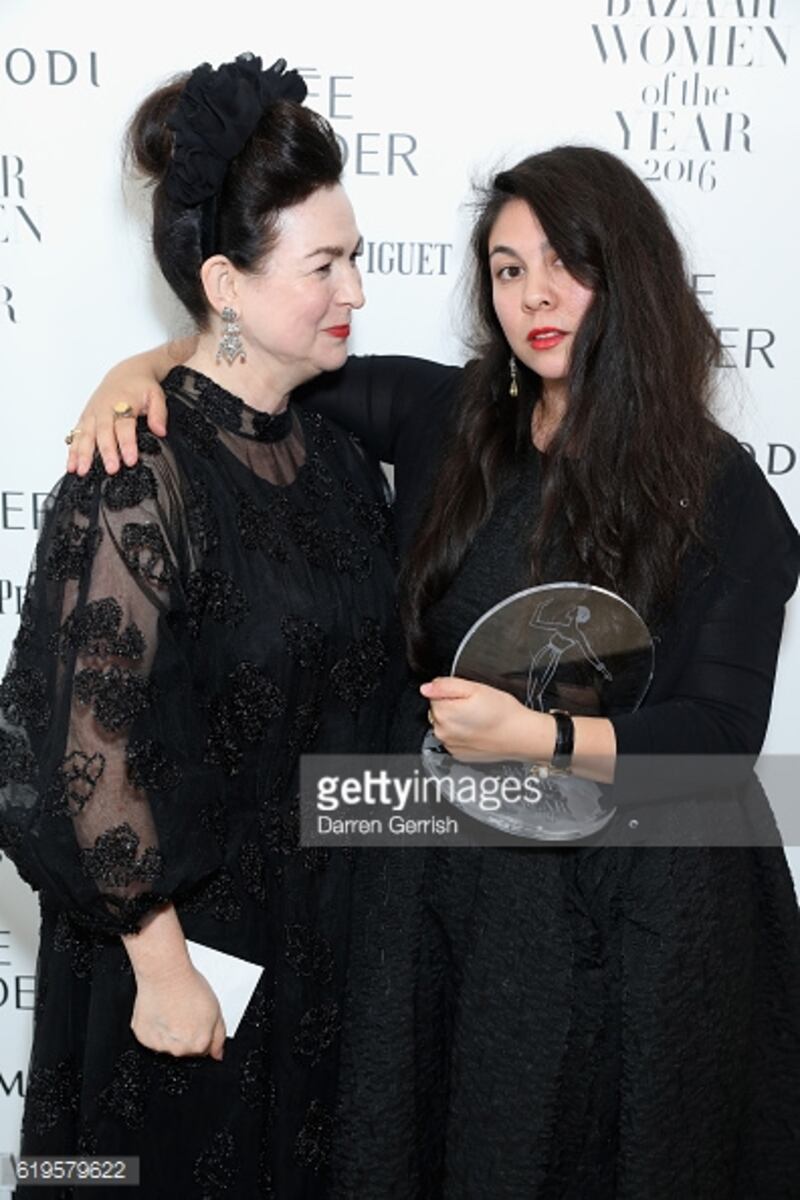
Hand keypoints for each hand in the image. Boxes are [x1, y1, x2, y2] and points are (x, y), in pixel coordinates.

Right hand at [66, 360, 169, 476]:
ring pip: (85, 435)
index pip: (125, 426)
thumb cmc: (140, 386)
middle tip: (111, 469)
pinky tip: (72, 466)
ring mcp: (92, 414)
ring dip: (83, 454)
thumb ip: (158, 413)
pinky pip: (76, 435)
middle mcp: (104, 409)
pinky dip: (73, 451)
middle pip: (104, 433)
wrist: (126, 373)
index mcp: (123, 403)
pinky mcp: (85, 418)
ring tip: (82, 471)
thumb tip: (160, 431)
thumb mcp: (156, 395)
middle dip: (106, 452)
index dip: (127, 443)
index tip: (130, 460)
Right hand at [130, 961, 225, 1059]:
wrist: (165, 975)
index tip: (197, 1020)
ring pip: (168, 1045)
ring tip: (171, 1011)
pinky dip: (155, 1030)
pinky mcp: (143, 1038)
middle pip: (185, 1049)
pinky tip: (160, 1013)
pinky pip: (152, 1039)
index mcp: (199, 1044)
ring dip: (170, 1033)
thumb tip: (217, 1054)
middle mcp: (179, 1049)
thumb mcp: (216, 1010)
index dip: (202, 1033)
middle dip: (186, 1035)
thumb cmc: (189, 987)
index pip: (203, 1049)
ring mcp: (160, 1045)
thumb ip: (219, 1036)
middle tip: (184, 1013)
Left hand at [421, 676, 551, 761]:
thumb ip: (446, 686)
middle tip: (475, 707)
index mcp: (444, 712)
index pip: (435, 695)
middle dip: (453, 706)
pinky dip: (462, 735)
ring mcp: (450, 745)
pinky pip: (454, 739)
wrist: (520, 736)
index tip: (468, 696)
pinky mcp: (459, 754)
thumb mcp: (475, 688)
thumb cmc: (502, 712)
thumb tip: (426, 688)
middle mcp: (442, 731)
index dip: (453, 693)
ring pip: (446, 725)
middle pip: (439, 711)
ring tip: (479, 720)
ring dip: (457, 721)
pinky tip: (479, 731)